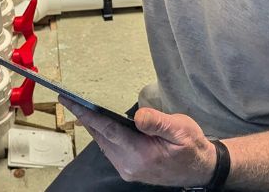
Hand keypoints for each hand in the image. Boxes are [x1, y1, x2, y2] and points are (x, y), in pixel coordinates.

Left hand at [59, 96, 216, 186]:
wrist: (200, 169)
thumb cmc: (192, 147)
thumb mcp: (181, 129)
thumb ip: (158, 122)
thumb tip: (137, 117)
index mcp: (141, 155)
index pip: (107, 131)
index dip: (87, 114)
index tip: (70, 102)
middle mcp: (129, 165)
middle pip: (100, 136)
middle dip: (84, 117)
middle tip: (68, 99)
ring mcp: (128, 169)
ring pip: (103, 143)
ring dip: (92, 125)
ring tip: (79, 106)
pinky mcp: (128, 169)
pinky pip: (109, 148)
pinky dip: (102, 134)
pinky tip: (98, 122)